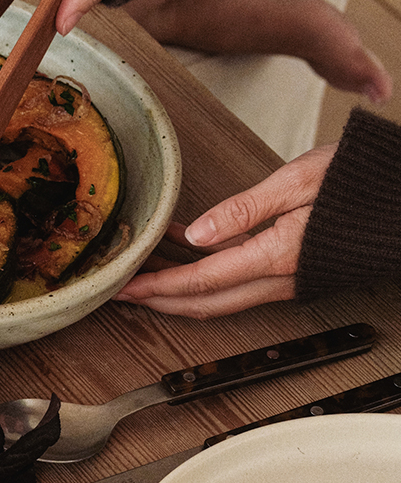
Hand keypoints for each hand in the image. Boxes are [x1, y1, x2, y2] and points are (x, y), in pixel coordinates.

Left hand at [115, 143, 334, 315]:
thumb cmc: (359, 179)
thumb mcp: (297, 181)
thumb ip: (243, 209)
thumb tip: (195, 235)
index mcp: (278, 256)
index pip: (202, 281)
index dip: (158, 288)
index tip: (125, 287)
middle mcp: (283, 279)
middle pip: (207, 303)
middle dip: (161, 301)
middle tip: (123, 291)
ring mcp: (290, 280)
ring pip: (223, 297)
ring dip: (182, 290)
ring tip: (145, 272)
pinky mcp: (295, 272)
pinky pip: (242, 282)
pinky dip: (208, 274)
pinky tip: (187, 248)